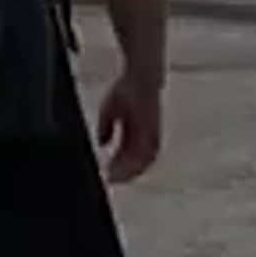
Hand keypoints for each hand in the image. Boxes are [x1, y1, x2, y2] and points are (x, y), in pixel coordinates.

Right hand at [96, 69, 160, 184]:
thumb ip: (106, 126)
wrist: (142, 77)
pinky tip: (124, 165)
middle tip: (109, 179)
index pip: (128, 154)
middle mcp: (146, 137)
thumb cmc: (128, 88)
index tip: (107, 174)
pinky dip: (134, 164)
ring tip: (114, 177)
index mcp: (137, 132)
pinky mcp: (154, 134)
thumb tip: (101, 142)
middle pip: (136, 162)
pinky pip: (145, 155)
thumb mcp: (110, 108)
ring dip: (128, 171)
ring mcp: (152, 136)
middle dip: (123, 172)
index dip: (118, 165)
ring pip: (141, 162)